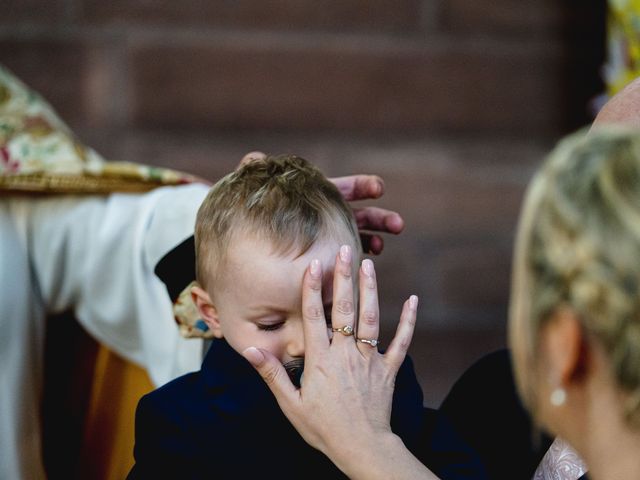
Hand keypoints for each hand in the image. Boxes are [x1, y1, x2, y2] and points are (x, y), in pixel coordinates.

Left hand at [237, 152, 404, 253]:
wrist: (238, 248)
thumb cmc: (246, 217)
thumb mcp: (250, 196)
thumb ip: (253, 175)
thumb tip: (254, 156)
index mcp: (314, 199)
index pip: (342, 189)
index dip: (362, 186)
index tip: (378, 188)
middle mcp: (324, 219)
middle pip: (359, 215)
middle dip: (380, 218)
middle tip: (397, 224)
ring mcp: (325, 241)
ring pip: (357, 239)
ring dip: (374, 240)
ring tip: (381, 247)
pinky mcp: (321, 260)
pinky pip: (342, 261)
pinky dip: (353, 262)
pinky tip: (357, 268)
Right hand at [242, 247, 432, 478]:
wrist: (361, 448)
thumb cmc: (323, 428)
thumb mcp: (290, 404)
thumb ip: (271, 374)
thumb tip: (250, 350)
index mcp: (321, 361)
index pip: (313, 317)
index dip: (311, 289)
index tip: (313, 264)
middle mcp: (346, 354)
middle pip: (343, 309)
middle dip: (344, 278)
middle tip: (345, 249)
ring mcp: (369, 360)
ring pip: (370, 318)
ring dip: (370, 290)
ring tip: (369, 264)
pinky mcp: (388, 369)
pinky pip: (400, 342)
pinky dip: (407, 321)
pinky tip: (412, 299)